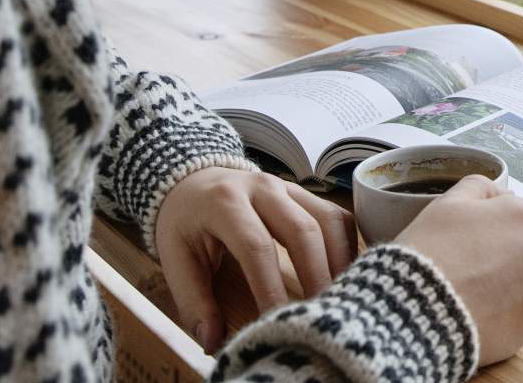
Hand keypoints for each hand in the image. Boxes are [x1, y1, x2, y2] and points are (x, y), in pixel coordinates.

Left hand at [153, 166, 356, 350]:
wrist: (194, 181)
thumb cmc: (186, 224)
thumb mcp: (175, 258)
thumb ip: (193, 300)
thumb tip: (213, 341)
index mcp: (225, 203)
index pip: (256, 247)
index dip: (271, 287)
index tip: (278, 321)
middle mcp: (262, 188)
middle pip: (302, 229)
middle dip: (316, 276)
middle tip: (320, 315)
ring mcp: (288, 187)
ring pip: (328, 220)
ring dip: (339, 262)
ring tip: (340, 298)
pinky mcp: (305, 194)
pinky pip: (337, 217)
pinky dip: (347, 247)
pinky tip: (344, 276)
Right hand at [395, 175, 522, 364]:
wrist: (414, 311)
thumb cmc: (430, 249)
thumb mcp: (447, 202)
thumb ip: (479, 187)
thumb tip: (499, 195)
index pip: (511, 213)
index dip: (484, 224)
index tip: (462, 237)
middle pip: (521, 249)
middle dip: (499, 254)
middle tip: (462, 265)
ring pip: (520, 284)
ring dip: (501, 285)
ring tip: (465, 293)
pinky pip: (512, 317)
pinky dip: (496, 316)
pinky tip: (470, 314)